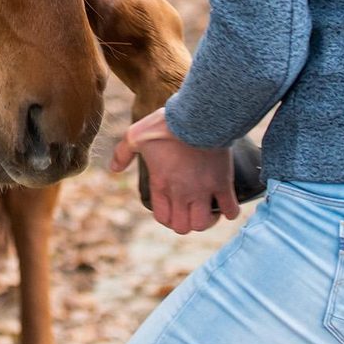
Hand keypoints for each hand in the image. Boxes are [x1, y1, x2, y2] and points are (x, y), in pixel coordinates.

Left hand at [111, 105, 240, 233]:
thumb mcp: (136, 135)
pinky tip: (228, 205)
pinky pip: (230, 209)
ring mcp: (202, 190)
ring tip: (208, 209)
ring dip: (207, 220)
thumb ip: (122, 152)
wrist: (197, 116)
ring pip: (203, 224)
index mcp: (161, 184)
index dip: (167, 217)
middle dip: (186, 221)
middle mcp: (181, 193)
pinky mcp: (222, 183)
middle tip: (191, 209)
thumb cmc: (166, 125)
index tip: (174, 207)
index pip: (163, 218)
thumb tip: (113, 168)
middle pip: (183, 227)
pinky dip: (230, 211)